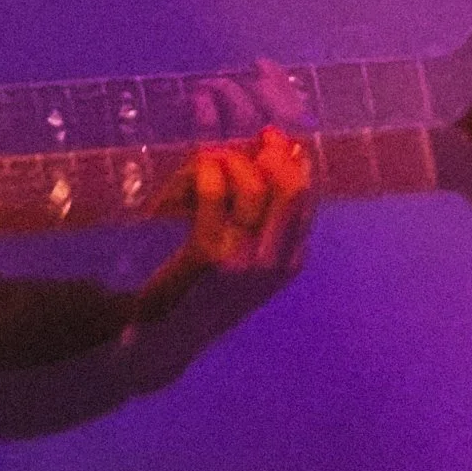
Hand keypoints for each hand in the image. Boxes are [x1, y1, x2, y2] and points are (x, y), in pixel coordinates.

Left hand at [124, 64, 317, 334]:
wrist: (163, 336)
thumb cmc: (200, 287)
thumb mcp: (242, 253)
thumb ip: (258, 210)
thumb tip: (273, 148)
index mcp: (290, 260)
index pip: (309, 195)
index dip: (294, 157)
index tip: (276, 135)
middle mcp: (275, 262)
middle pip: (292, 186)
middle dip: (274, 151)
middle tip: (256, 134)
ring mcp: (245, 260)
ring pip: (255, 183)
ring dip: (233, 159)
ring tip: (215, 158)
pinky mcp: (210, 255)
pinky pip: (216, 191)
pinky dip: (208, 169)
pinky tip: (199, 168)